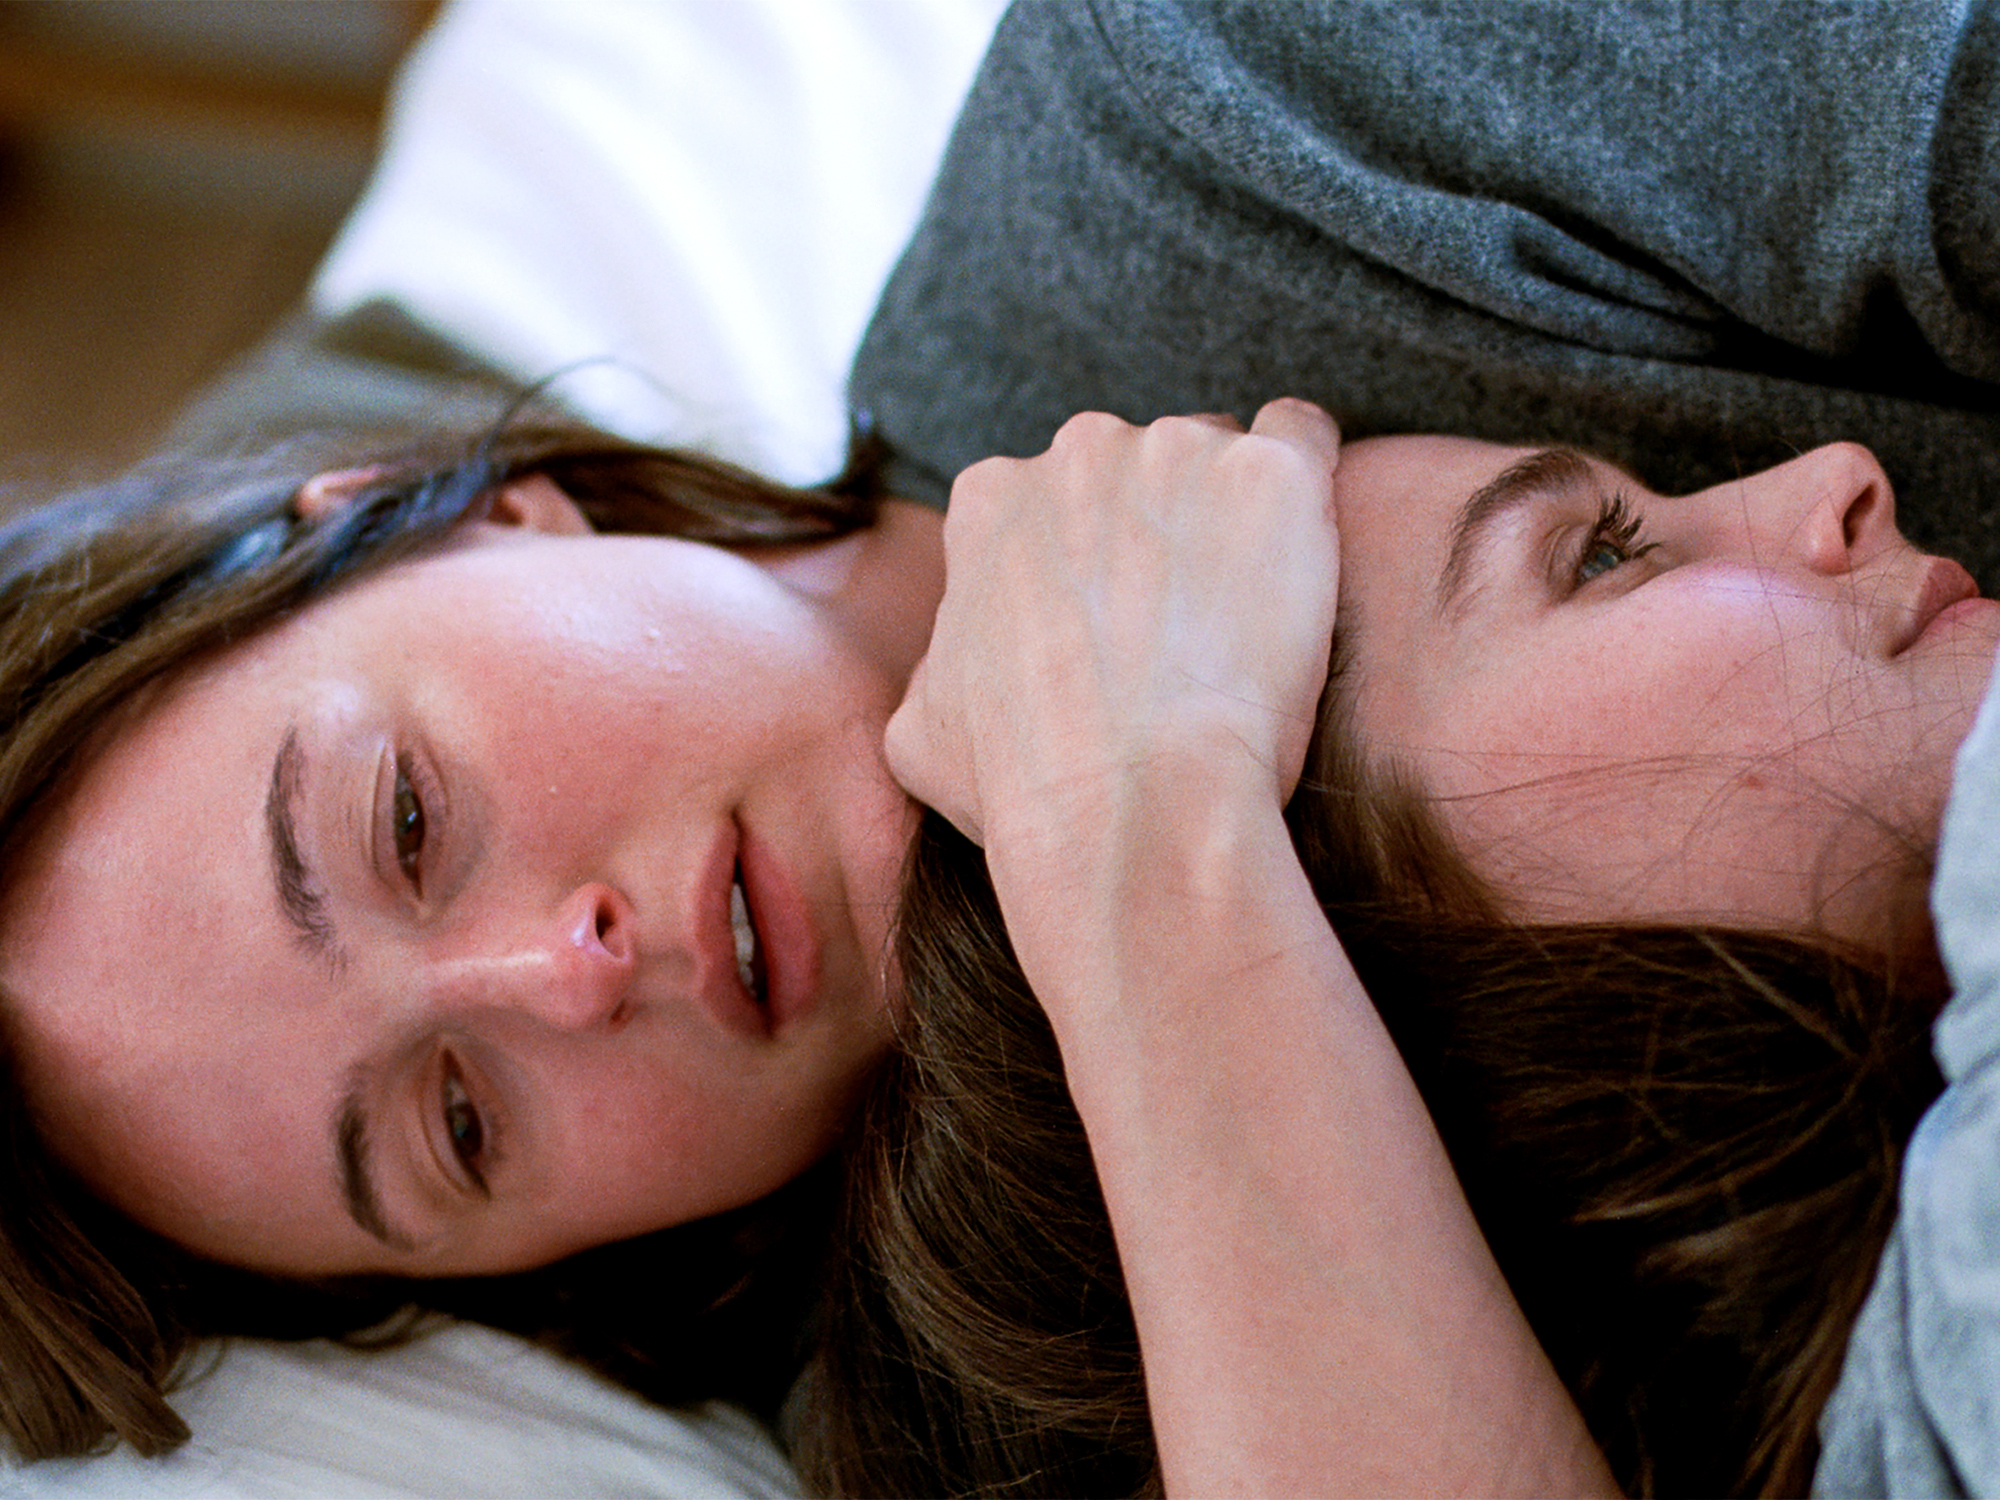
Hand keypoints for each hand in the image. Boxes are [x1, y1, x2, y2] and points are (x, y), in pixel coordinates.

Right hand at [885, 397, 1341, 852]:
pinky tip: (1307, 560)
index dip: (1095, 559)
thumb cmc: (1026, 787)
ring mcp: (1178, 450)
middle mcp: (1078, 451)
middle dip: (1166, 529)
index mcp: (991, 501)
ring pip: (1220, 457)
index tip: (1124, 619)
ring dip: (1235, 519)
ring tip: (1253, 619)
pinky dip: (1308, 489)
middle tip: (1191, 625)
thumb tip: (952, 671)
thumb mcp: (926, 730)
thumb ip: (942, 667)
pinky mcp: (1270, 474)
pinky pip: (1302, 436)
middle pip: (1141, 466)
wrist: (1131, 809)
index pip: (1055, 497)